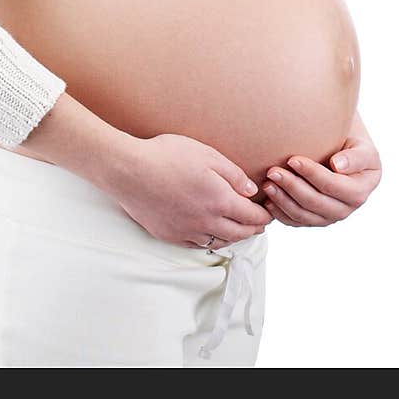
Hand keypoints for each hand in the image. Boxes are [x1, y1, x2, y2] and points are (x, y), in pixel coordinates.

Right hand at [110, 132, 272, 248]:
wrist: (129, 170)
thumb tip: (250, 191)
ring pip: (219, 242)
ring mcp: (187, 232)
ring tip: (238, 229)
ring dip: (234, 237)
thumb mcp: (206, 154)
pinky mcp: (170, 235)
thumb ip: (232, 174)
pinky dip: (210, 240)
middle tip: (259, 223)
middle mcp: (207, 222)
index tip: (269, 213)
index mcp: (220, 201)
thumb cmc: (167, 156)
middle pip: (239, 233)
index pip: (252, 217)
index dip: (264, 216)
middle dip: (253, 229)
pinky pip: (197, 244)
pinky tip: (210, 233)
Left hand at [260, 125, 381, 227]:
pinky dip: (280, 213)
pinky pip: (296, 221)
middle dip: (293, 187)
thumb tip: (338, 166)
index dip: (313, 174)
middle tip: (272, 171)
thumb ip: (356, 156)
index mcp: (361, 189)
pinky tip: (267, 201)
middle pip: (317, 203)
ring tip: (267, 184)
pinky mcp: (314, 219)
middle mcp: (347, 208)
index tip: (293, 160)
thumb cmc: (350, 141)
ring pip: (304, 215)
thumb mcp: (361, 145)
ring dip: (283, 201)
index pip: (334, 185)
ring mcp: (330, 216)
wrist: (340, 148)